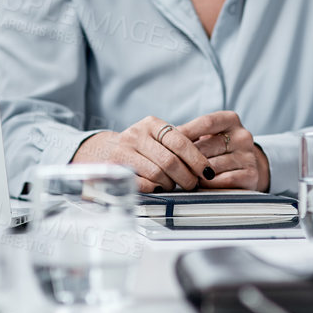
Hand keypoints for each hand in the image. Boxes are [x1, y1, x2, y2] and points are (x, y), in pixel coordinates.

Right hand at [72, 115, 214, 192]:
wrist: (104, 151)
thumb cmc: (140, 148)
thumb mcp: (156, 138)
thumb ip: (176, 145)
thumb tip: (205, 165)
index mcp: (151, 124)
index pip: (180, 141)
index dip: (197, 159)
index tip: (207, 172)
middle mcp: (136, 134)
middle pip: (170, 160)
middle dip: (186, 177)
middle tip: (192, 184)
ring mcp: (123, 150)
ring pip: (157, 173)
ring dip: (170, 184)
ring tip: (171, 185)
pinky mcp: (114, 168)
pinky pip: (141, 183)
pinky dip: (153, 189)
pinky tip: (156, 188)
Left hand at [176, 110, 269, 190]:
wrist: (248, 167)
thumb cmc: (219, 150)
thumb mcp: (209, 135)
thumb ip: (192, 134)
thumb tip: (167, 137)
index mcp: (231, 120)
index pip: (206, 122)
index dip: (186, 131)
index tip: (167, 140)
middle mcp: (243, 136)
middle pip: (207, 146)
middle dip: (188, 158)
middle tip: (173, 166)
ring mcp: (248, 156)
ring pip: (213, 166)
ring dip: (196, 174)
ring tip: (186, 177)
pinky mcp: (251, 176)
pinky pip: (223, 181)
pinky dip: (209, 185)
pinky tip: (202, 186)